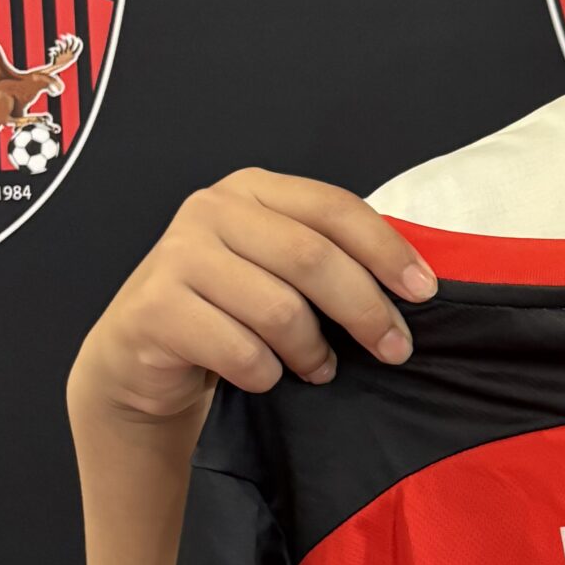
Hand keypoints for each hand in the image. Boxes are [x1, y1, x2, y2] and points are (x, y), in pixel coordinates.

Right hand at [67, 168, 438, 424]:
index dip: (386, 250)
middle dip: (365, 310)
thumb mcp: (277, 268)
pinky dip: (267, 373)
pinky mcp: (156, 309)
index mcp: (252, 189)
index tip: (424, 292)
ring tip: (318, 366)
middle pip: (312, 258)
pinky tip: (266, 375)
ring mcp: (176, 256)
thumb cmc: (227, 310)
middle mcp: (211, 210)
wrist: (141, 354)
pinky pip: (241, 351)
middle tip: (395, 349)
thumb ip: (327, 257)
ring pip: (279, 309)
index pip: (334, 208)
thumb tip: (411, 283)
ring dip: (312, 350)